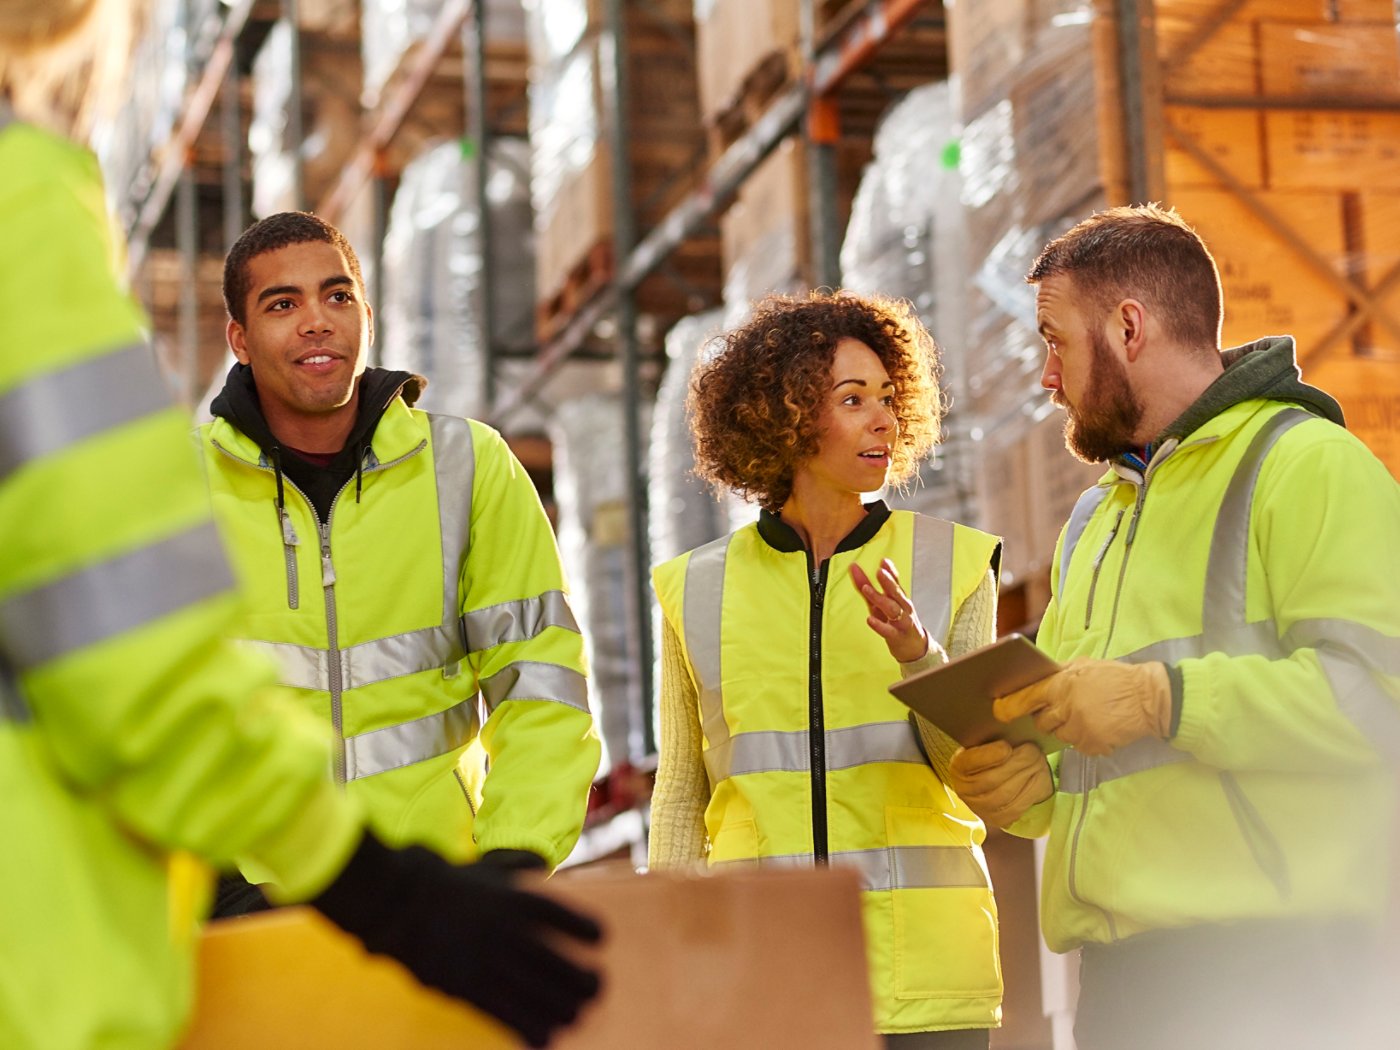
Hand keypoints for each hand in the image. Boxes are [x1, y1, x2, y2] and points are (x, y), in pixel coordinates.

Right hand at [313, 834, 601, 1047]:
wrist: (400, 902)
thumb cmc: (452, 883)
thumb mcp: (491, 867)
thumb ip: (521, 864)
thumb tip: (543, 863)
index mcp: (518, 900)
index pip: (569, 919)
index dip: (590, 932)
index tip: (600, 940)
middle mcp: (508, 933)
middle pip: (562, 967)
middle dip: (586, 982)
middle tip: (596, 987)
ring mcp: (488, 962)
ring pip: (540, 997)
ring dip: (564, 1009)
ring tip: (575, 1013)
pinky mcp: (467, 988)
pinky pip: (508, 1016)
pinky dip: (531, 1029)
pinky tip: (546, 1037)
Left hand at [850, 558, 928, 663]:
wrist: (914, 647)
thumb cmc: (896, 622)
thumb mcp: (879, 602)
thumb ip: (866, 585)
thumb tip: (853, 567)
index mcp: (898, 597)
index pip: (896, 581)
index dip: (891, 571)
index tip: (884, 561)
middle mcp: (902, 607)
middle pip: (896, 593)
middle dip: (888, 582)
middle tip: (880, 572)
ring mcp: (901, 622)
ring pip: (893, 609)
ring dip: (880, 599)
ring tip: (867, 589)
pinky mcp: (897, 636)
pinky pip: (888, 631)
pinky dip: (879, 625)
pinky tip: (869, 619)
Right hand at [948, 741, 1052, 827]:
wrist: (990, 782)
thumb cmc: (990, 756)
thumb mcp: (984, 743)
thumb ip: (992, 739)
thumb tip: (1010, 731)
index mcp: (958, 767)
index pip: (970, 762)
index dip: (989, 755)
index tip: (1006, 746)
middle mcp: (964, 791)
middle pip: (991, 780)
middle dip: (1016, 764)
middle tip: (1033, 750)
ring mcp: (981, 809)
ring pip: (1006, 795)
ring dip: (1026, 776)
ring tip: (1038, 760)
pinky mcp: (998, 820)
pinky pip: (1017, 808)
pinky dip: (1031, 791)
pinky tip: (1038, 776)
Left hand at [994, 658, 1170, 756]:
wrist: (1150, 698)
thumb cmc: (1116, 679)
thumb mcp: (1084, 666)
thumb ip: (1059, 674)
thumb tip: (1035, 680)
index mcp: (1061, 684)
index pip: (1025, 697)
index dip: (1010, 706)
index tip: (1000, 711)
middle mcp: (1066, 707)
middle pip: (1042, 722)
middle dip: (1049, 718)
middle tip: (1066, 709)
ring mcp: (1079, 729)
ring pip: (1060, 735)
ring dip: (1069, 729)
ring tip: (1089, 716)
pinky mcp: (1092, 745)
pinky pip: (1079, 747)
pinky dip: (1086, 740)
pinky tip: (1100, 727)